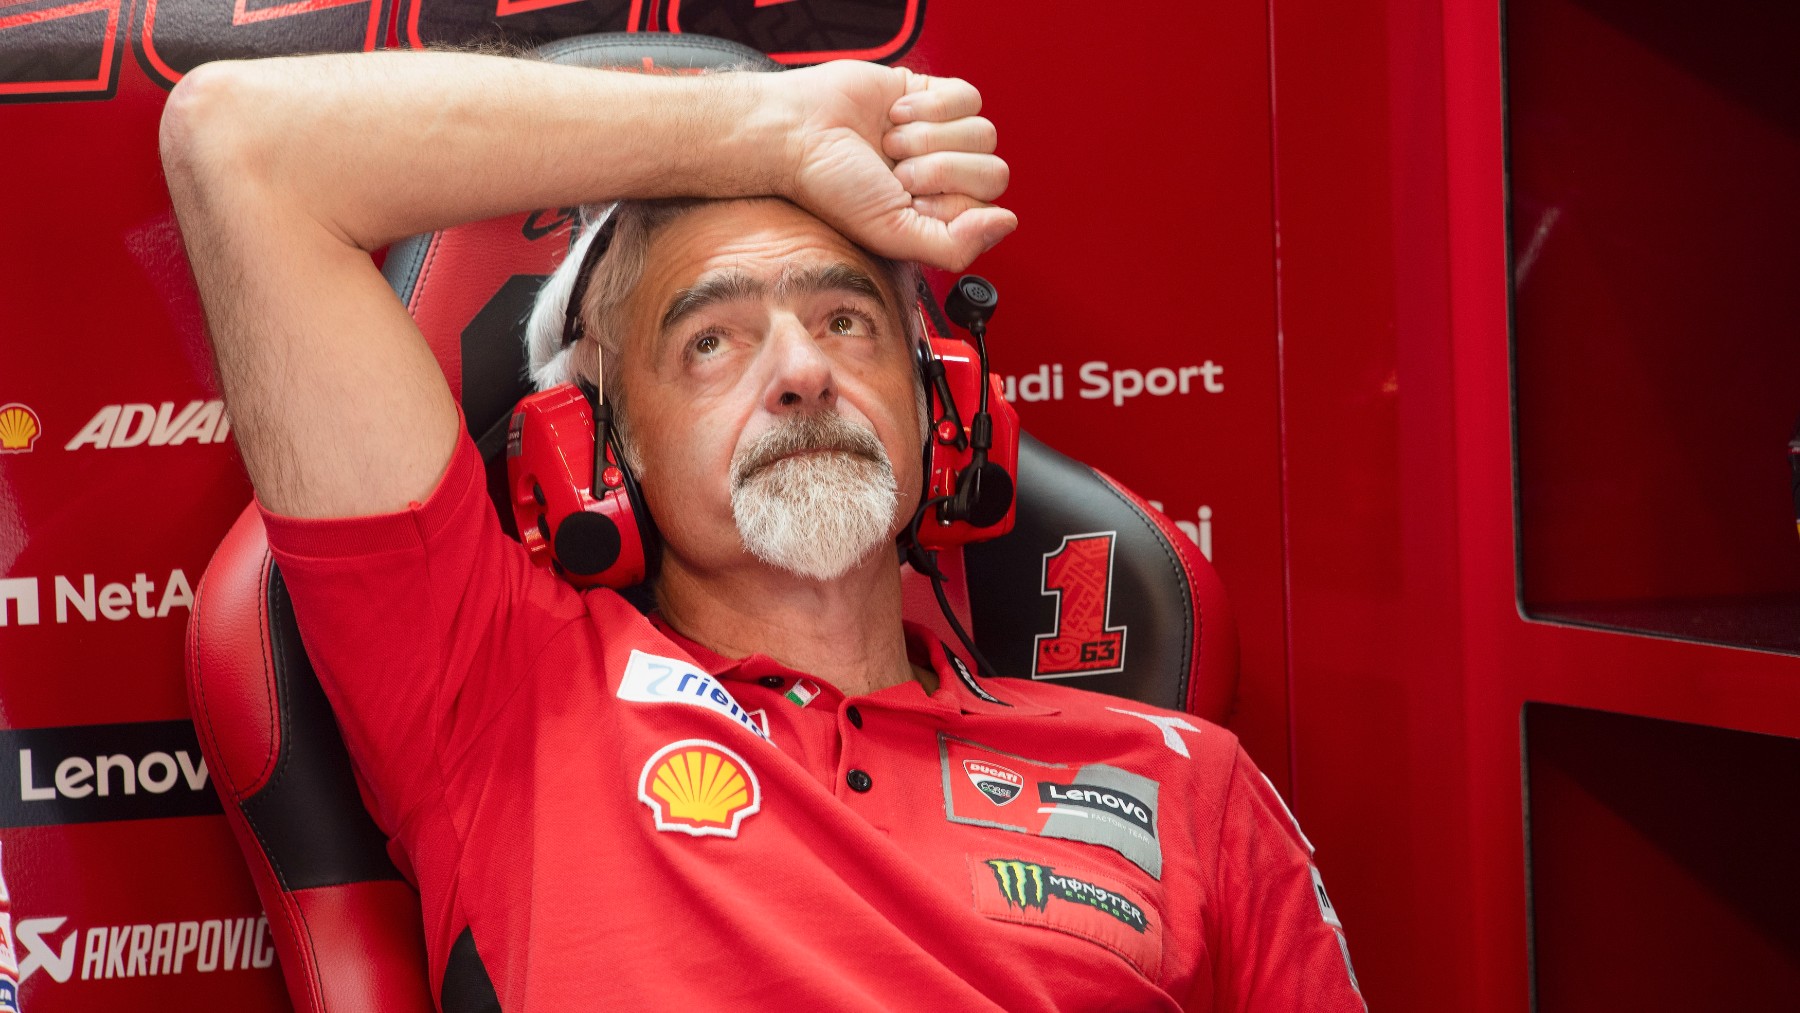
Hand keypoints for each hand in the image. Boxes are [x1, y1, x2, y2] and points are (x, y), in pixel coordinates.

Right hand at [773, 62, 1016, 271]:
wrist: (798, 132)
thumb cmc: (832, 186)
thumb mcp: (893, 234)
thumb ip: (953, 246)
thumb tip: (1007, 223)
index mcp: (940, 215)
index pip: (987, 211)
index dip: (947, 204)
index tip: (906, 202)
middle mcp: (946, 178)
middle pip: (993, 172)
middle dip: (939, 171)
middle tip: (896, 171)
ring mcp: (943, 136)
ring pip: (985, 134)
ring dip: (930, 138)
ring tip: (891, 143)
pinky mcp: (934, 95)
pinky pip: (970, 98)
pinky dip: (931, 105)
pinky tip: (897, 114)